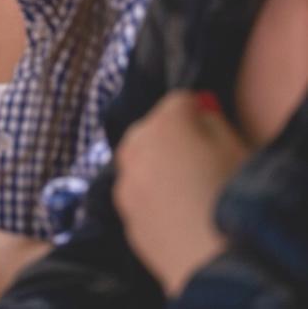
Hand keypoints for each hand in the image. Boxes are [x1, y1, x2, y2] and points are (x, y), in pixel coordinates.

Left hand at [114, 91, 247, 296]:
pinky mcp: (124, 216)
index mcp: (164, 124)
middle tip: (198, 157)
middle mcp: (134, 148)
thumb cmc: (233, 200)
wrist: (213, 262)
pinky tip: (177, 214)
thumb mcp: (238, 151)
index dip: (198, 110)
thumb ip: (215, 124)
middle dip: (168, 136)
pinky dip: (151, 197)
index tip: (211, 122)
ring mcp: (124, 184)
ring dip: (155, 167)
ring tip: (188, 189)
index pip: (179, 100)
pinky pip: (137, 195)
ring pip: (137, 163)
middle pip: (149, 129)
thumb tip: (201, 113)